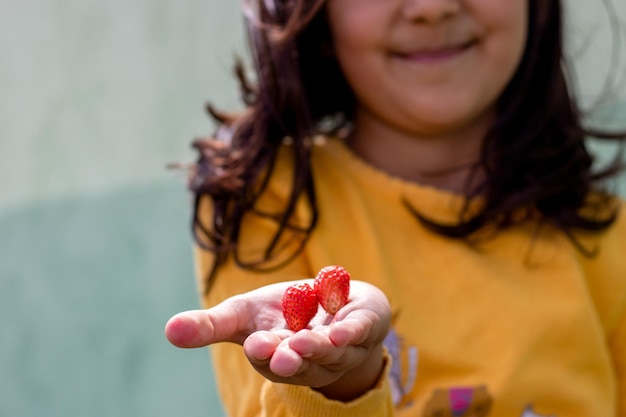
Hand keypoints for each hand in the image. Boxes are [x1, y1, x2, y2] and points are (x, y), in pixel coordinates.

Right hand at [165, 280, 391, 400]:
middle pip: (300, 363)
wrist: (337, 303)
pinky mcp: (364, 326)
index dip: (263, 352)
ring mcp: (340, 347)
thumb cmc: (286, 312)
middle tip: (280, 355)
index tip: (256, 344)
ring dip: (319, 348)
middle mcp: (310, 358)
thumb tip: (169, 330)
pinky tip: (342, 329)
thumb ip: (211, 325)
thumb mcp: (244, 314)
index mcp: (278, 354)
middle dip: (290, 359)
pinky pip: (360, 331)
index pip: (268, 358)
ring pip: (331, 353)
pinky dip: (351, 330)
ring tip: (307, 341)